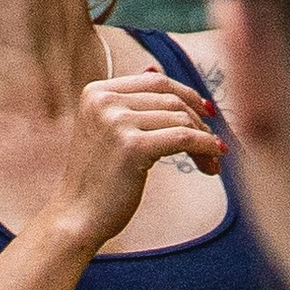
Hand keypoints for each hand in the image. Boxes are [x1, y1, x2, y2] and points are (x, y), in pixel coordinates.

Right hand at [46, 67, 221, 257]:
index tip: (206, 111)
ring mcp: (117, 121)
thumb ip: (127, 103)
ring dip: (204, 138)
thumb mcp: (104, 130)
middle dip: (198, 119)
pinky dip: (204, 146)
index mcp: (96, 91)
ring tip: (213, 159)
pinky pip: (183, 139)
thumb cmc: (96, 181)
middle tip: (214, 141)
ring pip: (180, 118)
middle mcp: (105, 100)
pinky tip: (213, 158)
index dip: (186, 93)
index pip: (154, 80)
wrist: (76, 219)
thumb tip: (155, 70)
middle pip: (170, 98)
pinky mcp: (133, 146)